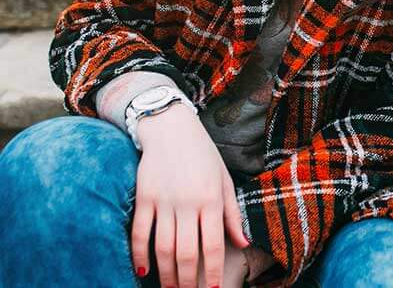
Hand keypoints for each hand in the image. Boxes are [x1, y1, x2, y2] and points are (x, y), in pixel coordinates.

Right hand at [130, 104, 250, 287]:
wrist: (171, 128)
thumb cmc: (203, 155)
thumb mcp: (224, 179)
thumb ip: (232, 213)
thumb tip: (243, 242)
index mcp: (211, 199)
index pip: (214, 244)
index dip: (213, 271)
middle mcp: (188, 203)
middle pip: (187, 252)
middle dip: (188, 280)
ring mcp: (164, 201)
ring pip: (163, 248)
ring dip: (166, 274)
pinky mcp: (144, 198)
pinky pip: (140, 232)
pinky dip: (140, 255)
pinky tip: (144, 272)